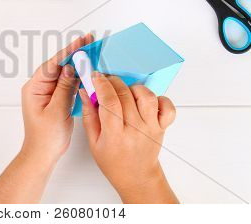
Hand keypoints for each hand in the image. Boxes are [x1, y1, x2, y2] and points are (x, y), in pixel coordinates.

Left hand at [20, 33, 93, 165]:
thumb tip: (70, 68)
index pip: (52, 64)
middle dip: (74, 53)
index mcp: (34, 88)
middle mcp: (40, 87)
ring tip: (92, 50)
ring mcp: (48, 92)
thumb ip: (64, 88)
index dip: (67, 52)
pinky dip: (78, 76)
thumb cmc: (45, 137)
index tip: (80, 41)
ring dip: (77, 63)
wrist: (43, 154)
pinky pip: (67, 83)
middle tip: (89, 40)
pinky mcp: (56, 98)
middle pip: (59, 65)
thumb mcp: (57, 111)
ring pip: (64, 73)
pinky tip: (88, 70)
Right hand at [80, 73, 177, 202]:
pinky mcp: (162, 126)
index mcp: (115, 135)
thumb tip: (86, 92)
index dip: (101, 84)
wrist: (136, 177)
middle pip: (125, 94)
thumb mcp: (93, 141)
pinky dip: (159, 98)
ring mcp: (151, 127)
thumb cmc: (114, 161)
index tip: (95, 76)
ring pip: (146, 96)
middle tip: (105, 81)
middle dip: (112, 81)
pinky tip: (145, 102)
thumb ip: (89, 114)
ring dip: (133, 88)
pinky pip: (167, 106)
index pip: (109, 101)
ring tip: (125, 93)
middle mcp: (135, 130)